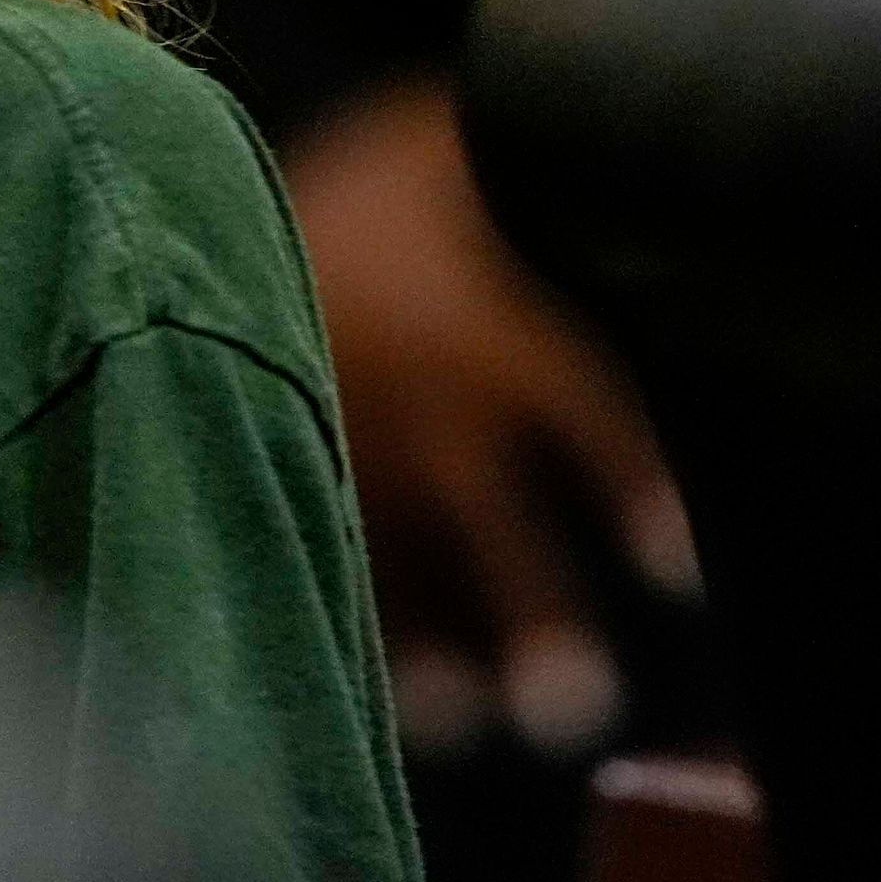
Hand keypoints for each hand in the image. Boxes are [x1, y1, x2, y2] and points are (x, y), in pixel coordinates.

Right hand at [287, 73, 698, 757]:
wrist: (203, 191)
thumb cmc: (381, 186)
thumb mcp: (461, 155)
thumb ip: (553, 185)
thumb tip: (667, 172)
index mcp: (476, 324)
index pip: (573, 406)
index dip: (623, 479)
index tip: (677, 567)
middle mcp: (412, 401)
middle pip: (482, 517)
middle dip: (528, 608)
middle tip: (579, 707)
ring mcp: (337, 450)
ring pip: (394, 565)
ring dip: (431, 651)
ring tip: (471, 725)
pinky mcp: (280, 473)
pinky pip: (320, 564)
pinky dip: (368, 636)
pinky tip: (412, 711)